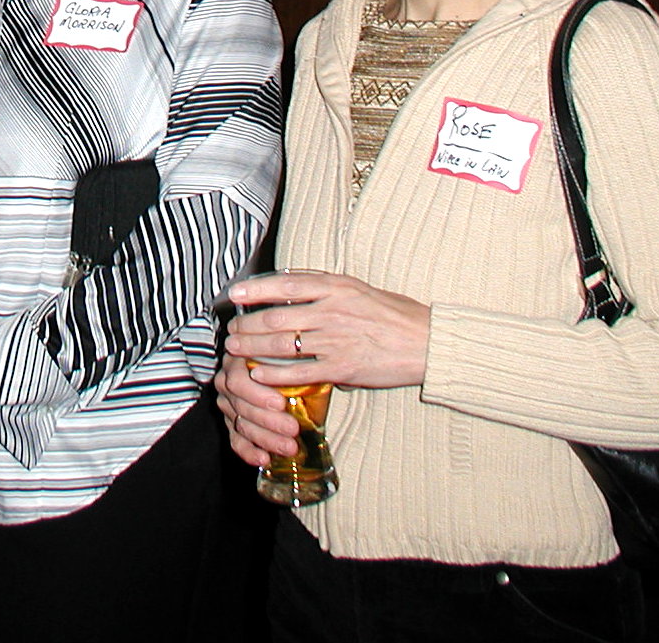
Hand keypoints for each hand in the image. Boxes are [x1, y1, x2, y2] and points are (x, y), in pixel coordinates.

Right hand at [215, 351, 300, 467]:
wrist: (273, 366)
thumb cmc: (282, 354)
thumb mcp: (284, 346)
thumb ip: (289, 348)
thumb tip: (308, 351)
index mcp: (236, 360)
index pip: (239, 380)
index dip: (257, 394)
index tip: (281, 403)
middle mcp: (227, 381)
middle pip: (242, 406)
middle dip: (268, 420)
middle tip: (293, 429)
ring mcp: (229, 403)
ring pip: (241, 425)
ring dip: (266, 438)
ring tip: (290, 447)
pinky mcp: (232, 422)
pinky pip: (236, 440)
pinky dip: (249, 451)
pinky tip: (264, 459)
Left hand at [224, 269, 430, 389]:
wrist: (427, 342)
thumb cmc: (394, 315)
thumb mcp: (358, 290)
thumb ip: (326, 290)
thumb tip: (293, 290)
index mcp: (336, 287)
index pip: (285, 284)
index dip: (255, 289)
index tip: (235, 294)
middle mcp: (332, 310)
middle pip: (276, 317)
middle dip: (247, 325)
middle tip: (231, 331)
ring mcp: (336, 339)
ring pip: (282, 344)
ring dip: (253, 348)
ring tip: (236, 351)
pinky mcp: (342, 367)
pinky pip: (299, 371)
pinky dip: (275, 374)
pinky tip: (258, 374)